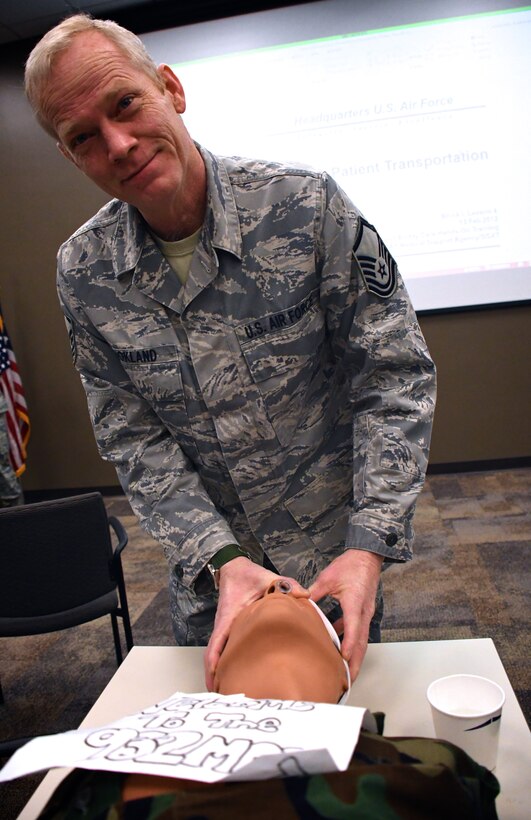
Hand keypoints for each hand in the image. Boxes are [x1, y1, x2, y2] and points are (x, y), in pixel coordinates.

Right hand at [203, 558, 308, 690]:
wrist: (234, 569)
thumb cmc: (246, 575)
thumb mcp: (266, 577)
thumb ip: (286, 584)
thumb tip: (303, 594)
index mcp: (228, 617)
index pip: (216, 643)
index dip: (214, 662)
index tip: (217, 678)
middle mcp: (223, 626)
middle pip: (213, 657)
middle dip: (214, 677)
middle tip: (223, 697)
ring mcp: (225, 630)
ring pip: (216, 657)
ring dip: (217, 674)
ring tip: (225, 693)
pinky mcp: (230, 631)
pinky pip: (223, 651)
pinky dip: (223, 665)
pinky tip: (231, 676)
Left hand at [308, 550, 382, 681]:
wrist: (367, 556)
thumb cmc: (350, 565)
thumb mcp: (328, 578)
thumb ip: (314, 593)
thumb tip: (299, 603)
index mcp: (355, 603)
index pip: (353, 628)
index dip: (348, 645)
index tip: (344, 659)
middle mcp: (363, 611)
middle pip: (361, 642)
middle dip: (356, 662)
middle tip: (348, 680)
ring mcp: (365, 613)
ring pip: (361, 639)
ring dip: (355, 656)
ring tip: (346, 672)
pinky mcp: (363, 611)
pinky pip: (357, 630)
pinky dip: (350, 641)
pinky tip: (339, 646)